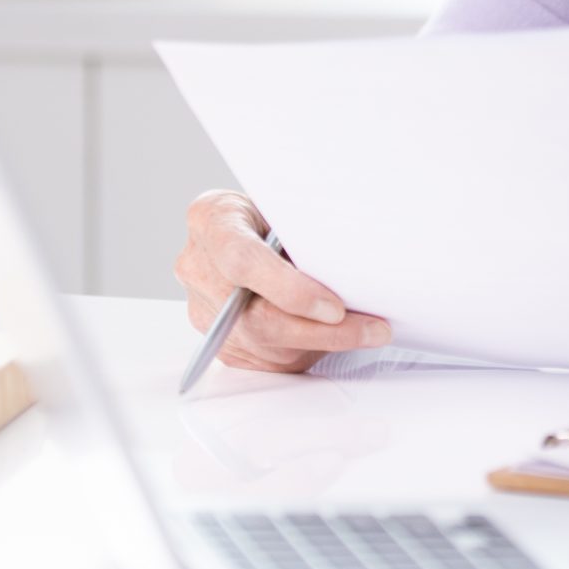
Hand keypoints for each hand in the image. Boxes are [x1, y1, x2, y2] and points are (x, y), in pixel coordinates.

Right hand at [175, 190, 389, 374]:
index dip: (290, 290)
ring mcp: (202, 308)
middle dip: (321, 330)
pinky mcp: (217, 340)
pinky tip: (331, 335)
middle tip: (371, 330)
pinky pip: (265, 360)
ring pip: (265, 345)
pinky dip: (305, 351)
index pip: (243, 261)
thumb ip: (308, 233)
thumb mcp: (290, 208)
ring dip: (321, 344)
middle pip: (255, 317)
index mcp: (211, 220)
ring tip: (364, 331)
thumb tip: (356, 268)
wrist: (253, 228)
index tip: (335, 308)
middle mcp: (197, 266)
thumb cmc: (277, 214)